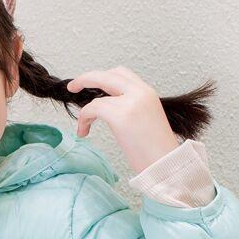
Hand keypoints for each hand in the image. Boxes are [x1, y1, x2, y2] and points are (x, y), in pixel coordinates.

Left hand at [66, 66, 180, 174]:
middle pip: (106, 75)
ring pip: (97, 94)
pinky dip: (83, 118)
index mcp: (147, 93)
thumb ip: (131, 107)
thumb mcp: (146, 119)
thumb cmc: (155, 150)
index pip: (121, 73)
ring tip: (83, 127)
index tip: (90, 84)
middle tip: (72, 87)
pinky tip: (83, 132)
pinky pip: (93, 108)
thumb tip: (109, 107)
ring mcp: (131, 103)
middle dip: (85, 78)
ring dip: (85, 110)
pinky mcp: (121, 116)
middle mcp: (140, 93)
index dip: (102, 77)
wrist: (166, 165)